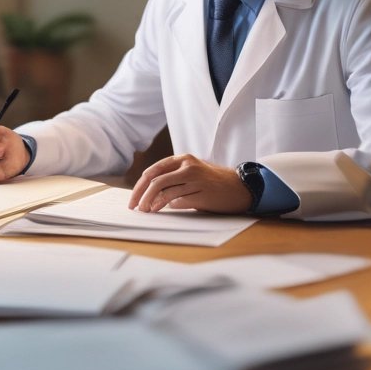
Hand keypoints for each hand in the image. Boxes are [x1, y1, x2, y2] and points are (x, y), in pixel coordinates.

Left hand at [128, 154, 253, 213]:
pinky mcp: (202, 194)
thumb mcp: (190, 172)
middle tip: (135, 208)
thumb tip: (147, 193)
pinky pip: (179, 202)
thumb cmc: (210, 182)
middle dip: (141, 196)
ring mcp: (195, 180)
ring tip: (148, 211)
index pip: (153, 170)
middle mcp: (188, 167)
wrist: (237, 187)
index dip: (140, 186)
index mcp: (183, 159)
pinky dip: (169, 206)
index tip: (133, 199)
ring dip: (153, 204)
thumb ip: (172, 178)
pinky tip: (165, 210)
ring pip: (165, 192)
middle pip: (156, 181)